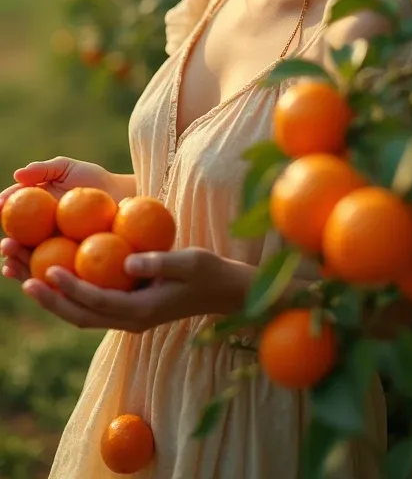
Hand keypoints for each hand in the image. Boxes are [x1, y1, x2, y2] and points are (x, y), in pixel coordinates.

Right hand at [1, 157, 120, 283]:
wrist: (119, 196)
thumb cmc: (92, 178)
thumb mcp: (66, 168)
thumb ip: (42, 169)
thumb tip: (16, 174)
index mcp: (34, 205)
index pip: (13, 208)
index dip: (3, 208)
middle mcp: (38, 227)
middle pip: (17, 238)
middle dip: (7, 244)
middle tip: (5, 245)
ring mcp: (51, 245)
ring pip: (29, 257)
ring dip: (17, 263)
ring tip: (10, 265)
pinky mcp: (66, 260)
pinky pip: (51, 269)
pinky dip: (39, 275)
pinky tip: (31, 279)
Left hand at [20, 248, 237, 331]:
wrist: (222, 292)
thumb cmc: (208, 272)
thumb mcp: (188, 262)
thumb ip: (158, 262)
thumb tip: (126, 260)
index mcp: (141, 312)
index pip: (97, 302)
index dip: (70, 288)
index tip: (46, 270)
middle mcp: (128, 321)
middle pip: (78, 315)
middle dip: (46, 297)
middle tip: (20, 275)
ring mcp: (125, 318)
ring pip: (79, 313)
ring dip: (49, 297)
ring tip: (22, 274)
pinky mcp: (124, 309)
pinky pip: (88, 305)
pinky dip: (66, 292)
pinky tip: (50, 272)